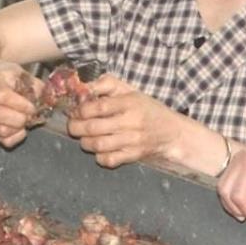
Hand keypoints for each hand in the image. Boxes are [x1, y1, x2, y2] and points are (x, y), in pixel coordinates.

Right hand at [0, 63, 41, 147]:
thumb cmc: (6, 77)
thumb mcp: (21, 73)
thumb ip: (35, 85)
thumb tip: (48, 98)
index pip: (2, 96)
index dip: (20, 105)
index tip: (32, 107)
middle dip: (20, 118)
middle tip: (31, 115)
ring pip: (0, 130)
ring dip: (19, 128)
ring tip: (26, 120)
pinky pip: (3, 140)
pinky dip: (17, 137)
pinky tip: (21, 129)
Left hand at [66, 74, 183, 167]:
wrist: (172, 132)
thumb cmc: (147, 109)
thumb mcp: (130, 90)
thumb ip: (106, 84)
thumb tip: (82, 87)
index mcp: (130, 103)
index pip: (98, 107)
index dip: (81, 110)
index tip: (76, 111)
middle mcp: (131, 122)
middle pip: (93, 128)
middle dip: (75, 127)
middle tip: (73, 125)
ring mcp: (132, 141)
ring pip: (97, 145)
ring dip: (84, 142)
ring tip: (84, 137)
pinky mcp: (133, 156)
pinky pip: (108, 160)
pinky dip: (99, 156)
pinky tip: (100, 149)